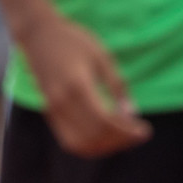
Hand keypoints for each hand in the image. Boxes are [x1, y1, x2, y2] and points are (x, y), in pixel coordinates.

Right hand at [18, 11, 150, 157]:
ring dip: (104, 147)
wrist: (38, 35)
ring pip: (78, 144)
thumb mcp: (103, 58)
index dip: (126, 132)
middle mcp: (61, 103)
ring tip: (125, 138)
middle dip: (119, 142)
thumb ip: (117, 86)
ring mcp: (52, 109)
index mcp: (78, 87)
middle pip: (93, 138)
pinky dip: (90, 144)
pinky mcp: (49, 111)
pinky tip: (108, 135)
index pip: (104, 123)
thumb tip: (131, 113)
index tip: (145, 131)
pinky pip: (68, 139)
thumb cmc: (74, 41)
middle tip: (139, 136)